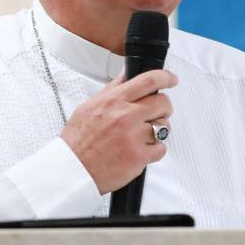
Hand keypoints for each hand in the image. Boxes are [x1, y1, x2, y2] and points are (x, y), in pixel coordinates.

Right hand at [61, 69, 177, 193]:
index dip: (165, 77)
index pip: (148, 81)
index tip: (171, 79)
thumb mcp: (89, 107)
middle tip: (158, 112)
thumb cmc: (77, 141)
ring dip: (158, 129)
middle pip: (162, 102)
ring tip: (143, 135)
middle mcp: (125, 116)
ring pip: (164, 126)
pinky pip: (161, 148)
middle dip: (164, 107)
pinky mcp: (139, 156)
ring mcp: (134, 137)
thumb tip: (125, 76)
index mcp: (114, 101)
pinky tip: (141, 149)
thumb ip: (111, 90)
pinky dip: (154, 149)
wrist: (73, 169)